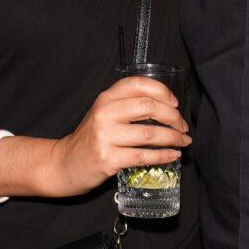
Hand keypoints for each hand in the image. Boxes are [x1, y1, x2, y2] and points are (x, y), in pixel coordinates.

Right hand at [47, 77, 189, 194]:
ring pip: (150, 133)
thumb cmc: (90, 139)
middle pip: (149, 107)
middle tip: (183, 127)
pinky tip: (172, 155)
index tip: (175, 104)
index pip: (138, 84)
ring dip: (173, 138)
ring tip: (183, 141)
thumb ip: (127, 106)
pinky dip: (163, 156)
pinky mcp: (108, 158)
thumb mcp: (103, 114)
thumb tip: (167, 108)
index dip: (162, 91)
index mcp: (105, 98)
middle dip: (173, 117)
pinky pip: (144, 156)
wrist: (64, 163)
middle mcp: (105, 113)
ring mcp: (105, 136)